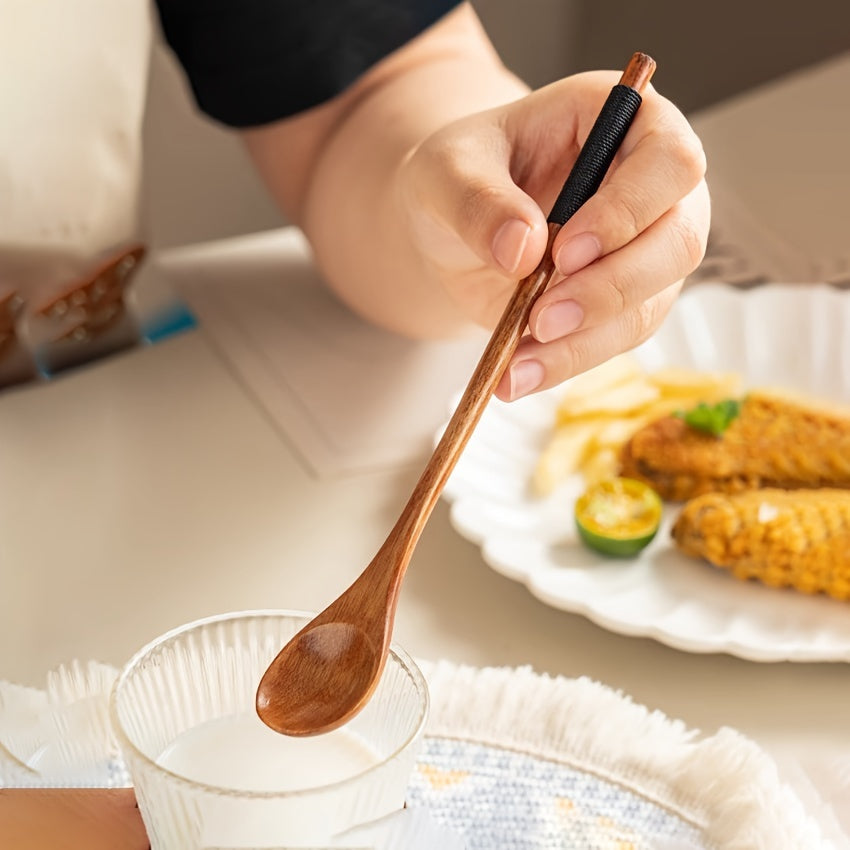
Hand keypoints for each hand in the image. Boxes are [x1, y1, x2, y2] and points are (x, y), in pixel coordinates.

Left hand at [399, 70, 708, 400]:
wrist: (451, 226)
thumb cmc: (459, 175)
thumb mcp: (445, 171)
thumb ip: (477, 199)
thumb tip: (522, 248)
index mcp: (625, 122)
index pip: (669, 161)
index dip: (627, 211)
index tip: (564, 251)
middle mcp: (652, 186)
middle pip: (679, 241)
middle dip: (611, 289)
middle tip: (542, 319)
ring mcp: (646, 249)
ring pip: (650, 304)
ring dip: (586, 341)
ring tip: (518, 363)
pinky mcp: (626, 301)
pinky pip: (615, 340)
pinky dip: (568, 361)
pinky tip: (520, 373)